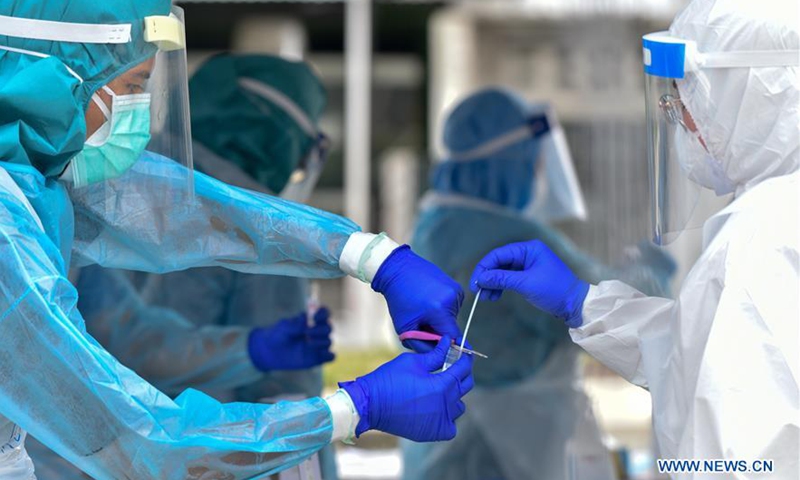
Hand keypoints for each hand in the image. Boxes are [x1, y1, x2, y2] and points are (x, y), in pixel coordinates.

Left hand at [248, 308, 334, 370]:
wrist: (271, 352)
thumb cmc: (278, 335)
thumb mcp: (283, 328)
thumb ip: (295, 325)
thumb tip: (306, 323)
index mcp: (311, 320)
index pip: (324, 313)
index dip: (323, 314)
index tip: (315, 317)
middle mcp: (318, 332)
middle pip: (328, 328)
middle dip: (320, 330)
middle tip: (307, 332)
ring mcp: (318, 345)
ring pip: (329, 342)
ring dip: (320, 342)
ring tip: (307, 343)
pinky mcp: (317, 358)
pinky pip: (330, 357)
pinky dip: (328, 355)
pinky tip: (319, 354)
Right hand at [339, 336, 473, 441]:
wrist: (370, 404)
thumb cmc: (389, 379)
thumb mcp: (413, 361)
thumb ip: (435, 354)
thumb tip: (449, 342)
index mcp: (442, 385)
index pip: (463, 369)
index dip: (465, 359)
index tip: (464, 354)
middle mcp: (445, 404)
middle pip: (465, 387)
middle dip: (462, 374)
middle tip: (453, 368)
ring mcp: (440, 420)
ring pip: (458, 406)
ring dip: (453, 396)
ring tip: (440, 390)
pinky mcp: (433, 432)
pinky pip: (450, 425)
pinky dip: (447, 418)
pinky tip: (437, 409)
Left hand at [372, 246, 463, 350]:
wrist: (397, 269)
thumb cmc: (398, 298)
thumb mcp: (405, 327)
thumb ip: (422, 345)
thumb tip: (438, 354)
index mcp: (439, 310)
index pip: (453, 337)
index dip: (446, 345)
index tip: (440, 346)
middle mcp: (451, 298)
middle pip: (451, 326)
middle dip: (439, 329)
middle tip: (422, 322)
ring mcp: (455, 290)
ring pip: (452, 316)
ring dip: (441, 318)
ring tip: (424, 308)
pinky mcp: (455, 285)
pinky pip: (452, 305)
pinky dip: (443, 307)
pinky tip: (429, 300)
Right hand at [470, 240, 588, 327]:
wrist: (575, 304)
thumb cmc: (554, 290)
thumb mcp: (525, 284)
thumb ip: (501, 279)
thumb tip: (481, 278)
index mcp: (528, 249)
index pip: (499, 254)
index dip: (484, 268)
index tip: (475, 283)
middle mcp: (527, 253)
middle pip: (499, 262)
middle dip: (487, 277)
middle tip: (477, 291)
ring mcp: (527, 265)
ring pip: (502, 271)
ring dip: (493, 284)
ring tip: (486, 297)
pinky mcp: (528, 276)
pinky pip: (509, 278)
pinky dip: (501, 287)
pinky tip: (494, 296)